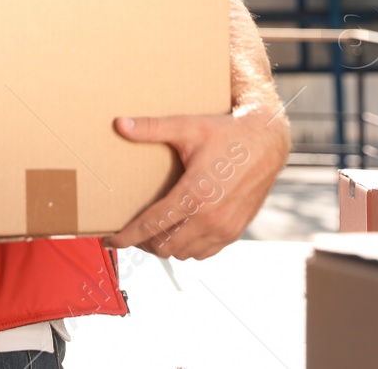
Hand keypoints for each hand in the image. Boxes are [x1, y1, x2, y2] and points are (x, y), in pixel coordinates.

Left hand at [103, 103, 289, 260]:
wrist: (267, 142)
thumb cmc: (226, 133)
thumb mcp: (187, 126)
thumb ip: (151, 128)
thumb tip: (119, 123)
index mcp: (195, 195)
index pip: (151, 226)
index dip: (127, 236)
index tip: (109, 240)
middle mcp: (211, 218)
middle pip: (164, 245)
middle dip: (142, 242)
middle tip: (129, 232)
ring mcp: (225, 228)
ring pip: (183, 253)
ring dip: (164, 246)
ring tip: (150, 233)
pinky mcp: (235, 231)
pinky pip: (205, 253)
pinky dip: (187, 248)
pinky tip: (178, 234)